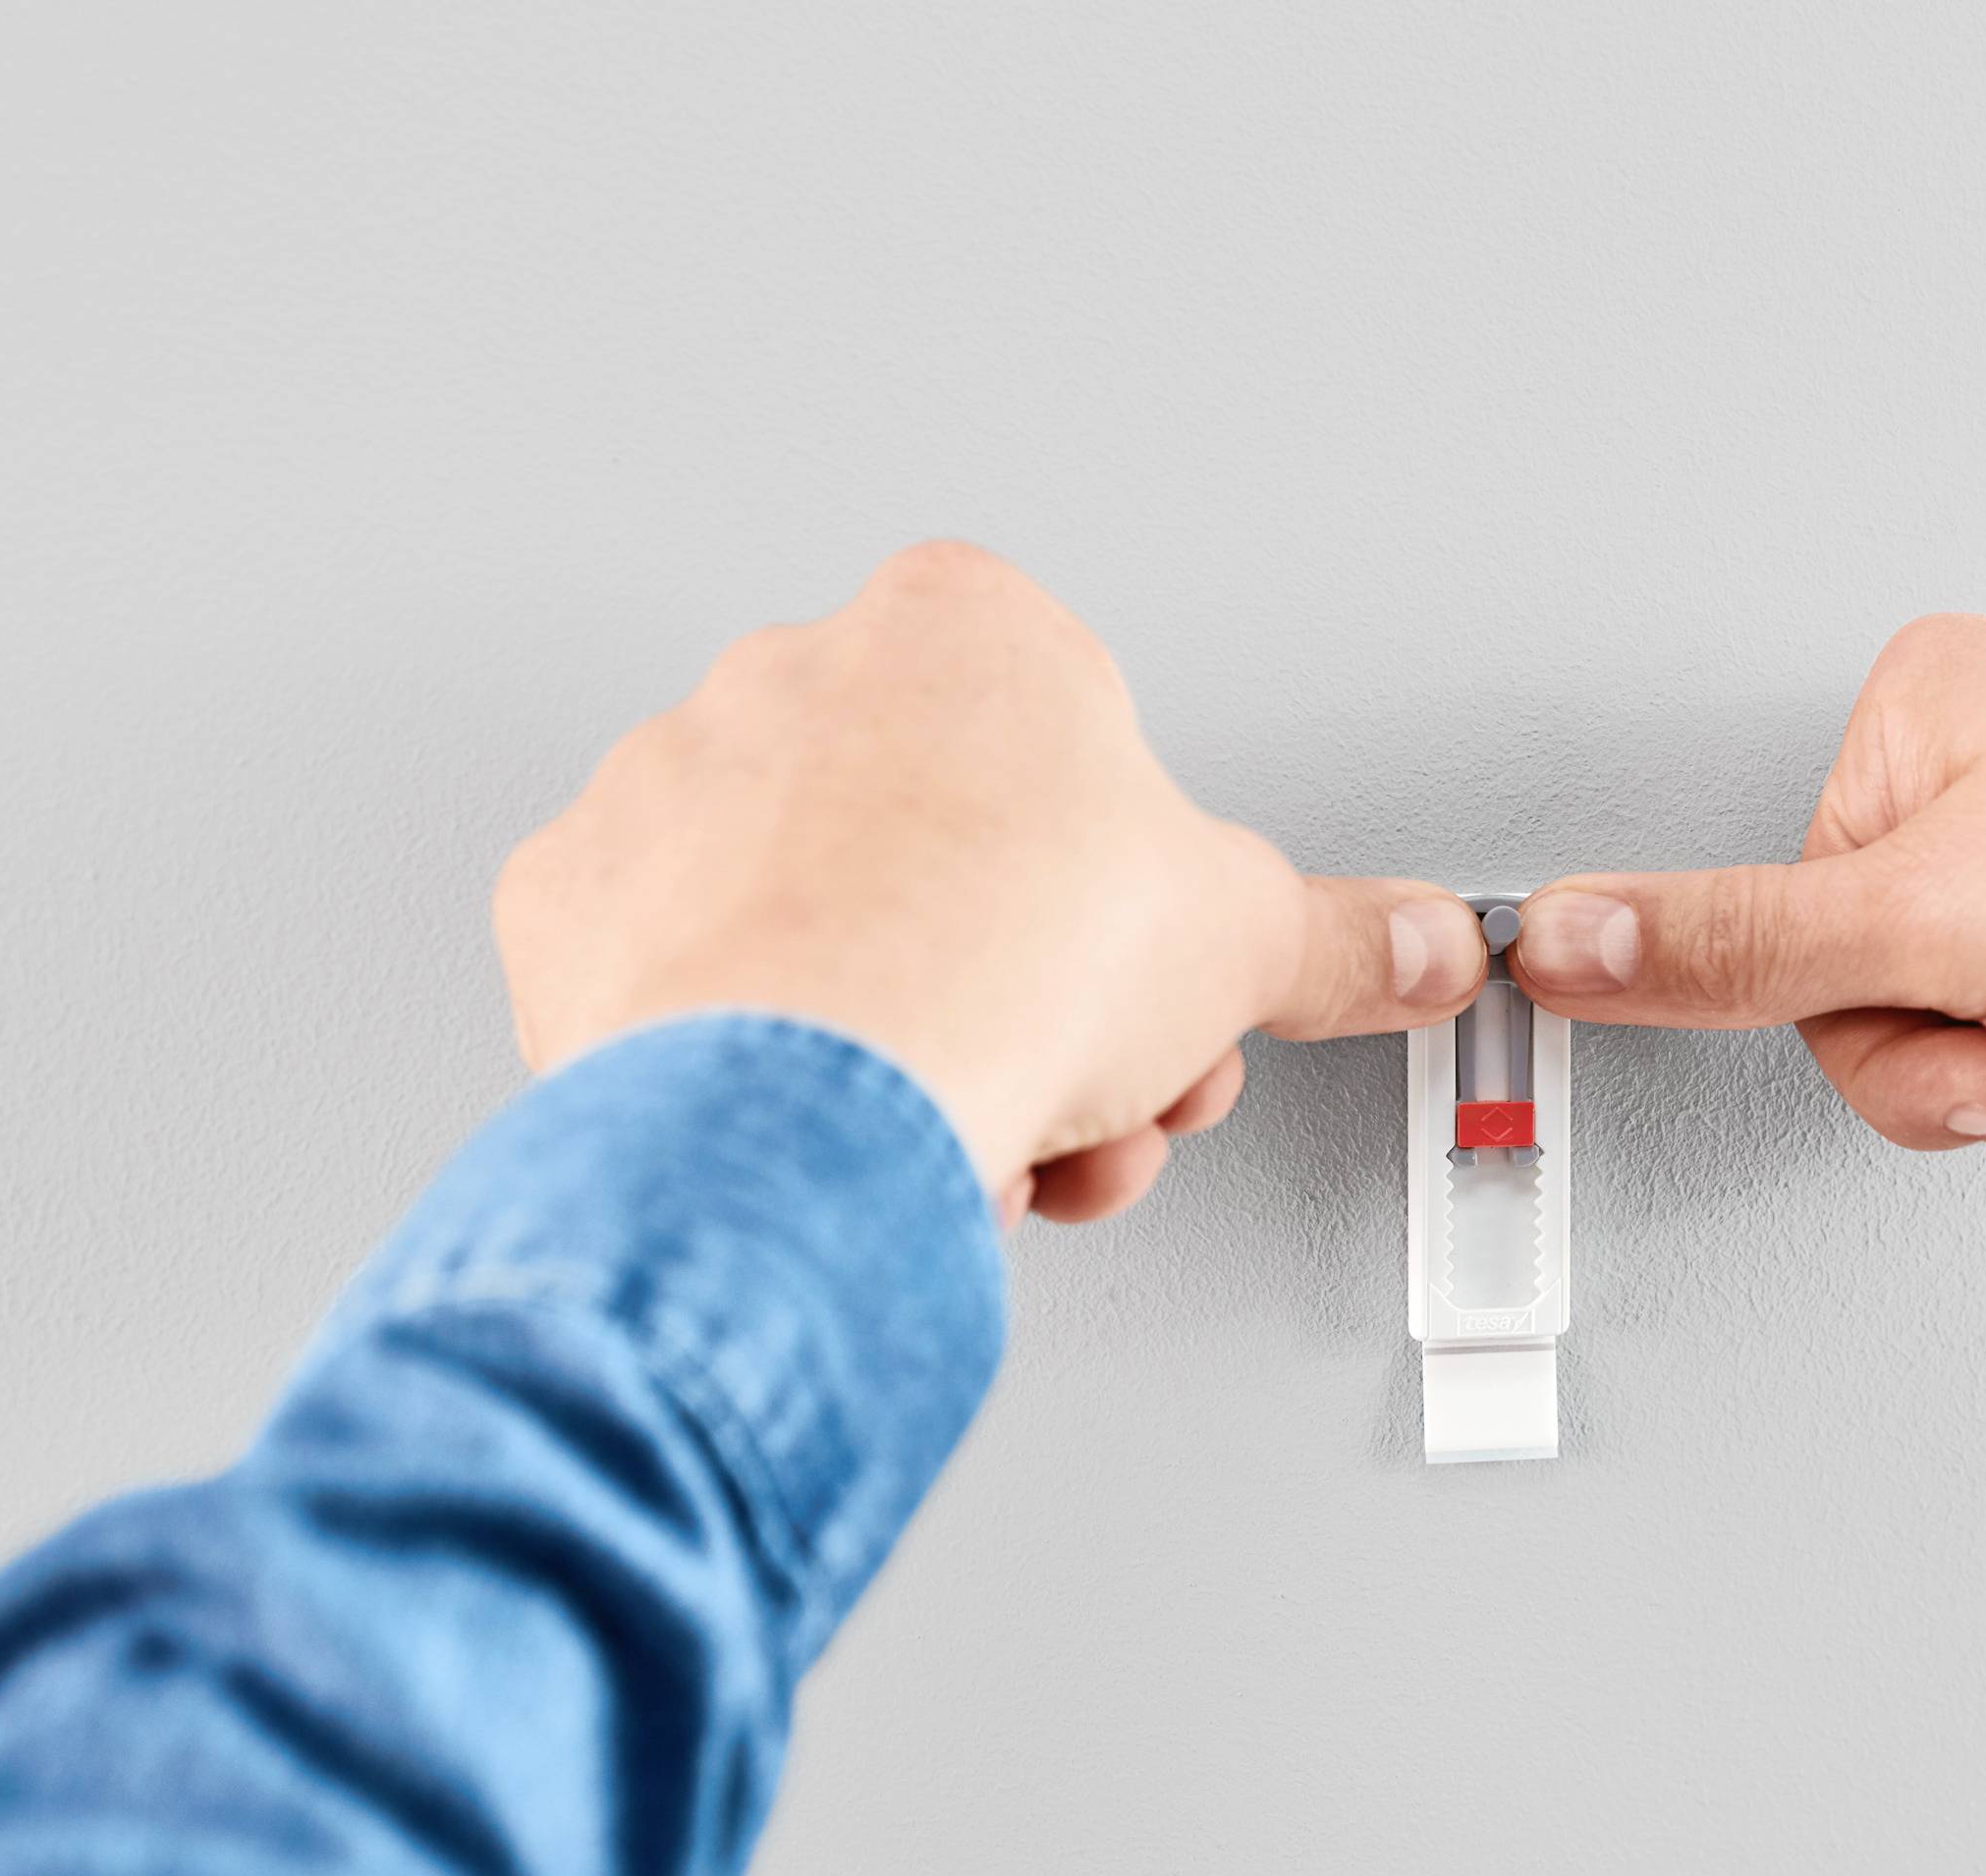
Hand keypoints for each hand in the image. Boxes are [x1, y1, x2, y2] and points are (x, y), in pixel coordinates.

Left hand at [496, 543, 1485, 1221]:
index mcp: (962, 629)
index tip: (1146, 987)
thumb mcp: (1240, 944)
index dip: (1133, 900)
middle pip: (956, 857)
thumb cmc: (997, 969)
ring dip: (916, 1043)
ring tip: (966, 1136)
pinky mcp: (572, 909)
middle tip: (1075, 1088)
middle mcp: (797, 675)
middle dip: (1035, 998)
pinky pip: (682, 986)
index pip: (1078, 752)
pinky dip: (756, 1062)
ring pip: (827, 930)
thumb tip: (1413, 947)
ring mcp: (669, 785)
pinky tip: (829, 1121)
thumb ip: (1337, 939)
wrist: (810, 1098)